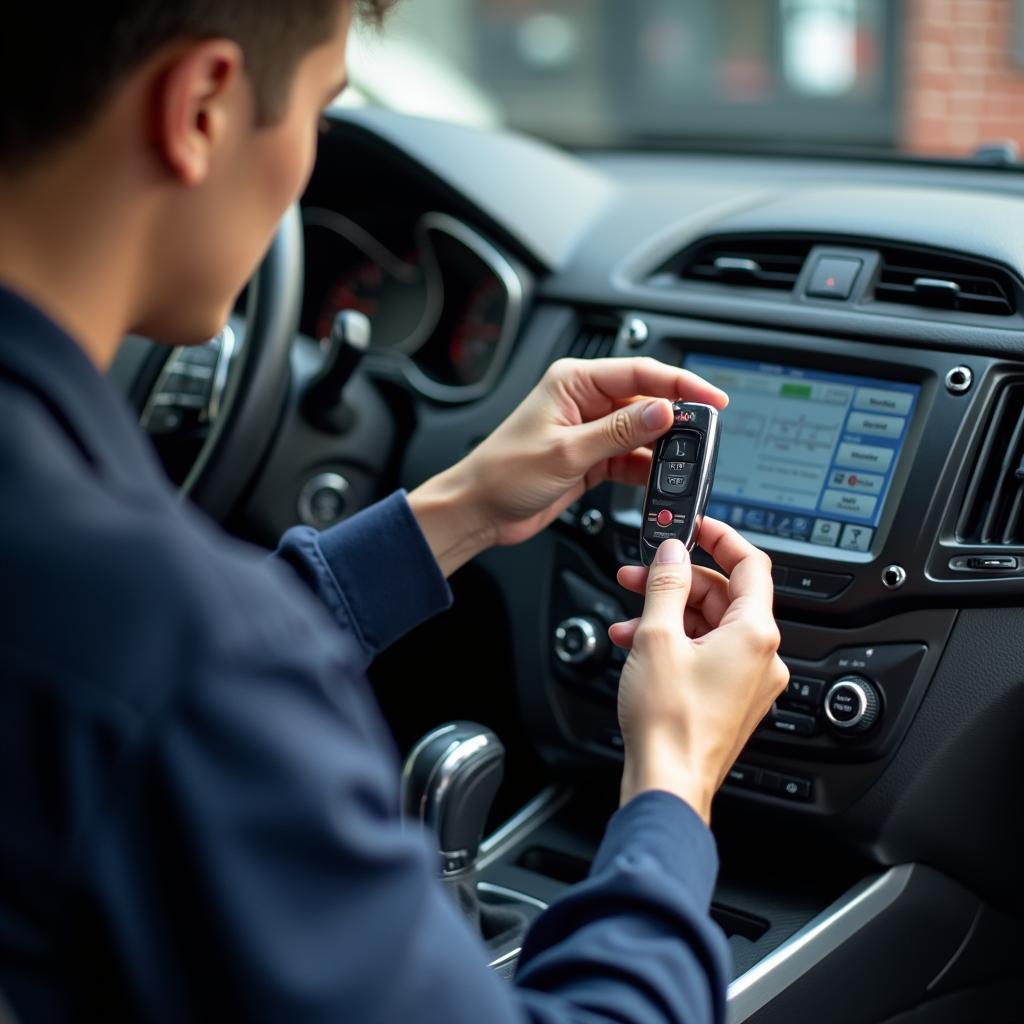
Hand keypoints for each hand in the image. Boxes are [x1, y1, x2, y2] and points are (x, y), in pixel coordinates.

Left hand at [408, 357, 726, 574]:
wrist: (479, 510)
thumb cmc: (503, 473)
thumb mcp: (566, 452)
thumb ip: (618, 432)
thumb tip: (663, 413)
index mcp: (574, 382)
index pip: (640, 372)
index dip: (681, 383)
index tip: (712, 398)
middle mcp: (585, 401)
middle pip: (647, 401)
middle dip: (678, 419)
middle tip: (706, 436)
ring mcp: (590, 430)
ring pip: (643, 432)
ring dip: (665, 449)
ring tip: (685, 464)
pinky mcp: (592, 458)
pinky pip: (632, 457)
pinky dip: (648, 470)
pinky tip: (661, 481)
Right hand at [611, 521, 788, 824]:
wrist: (667, 782)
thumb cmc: (669, 722)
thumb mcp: (656, 637)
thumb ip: (665, 584)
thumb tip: (671, 553)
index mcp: (755, 634)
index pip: (751, 564)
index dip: (721, 537)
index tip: (695, 527)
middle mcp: (762, 657)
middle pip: (724, 595)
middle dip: (677, 581)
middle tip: (639, 574)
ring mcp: (748, 681)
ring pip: (710, 625)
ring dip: (668, 613)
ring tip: (629, 617)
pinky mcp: (730, 699)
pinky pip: (707, 653)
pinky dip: (675, 642)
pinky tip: (638, 645)